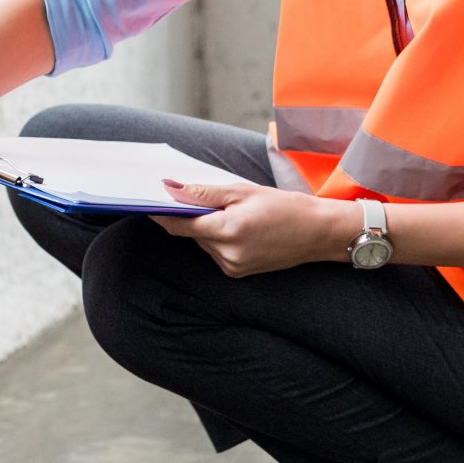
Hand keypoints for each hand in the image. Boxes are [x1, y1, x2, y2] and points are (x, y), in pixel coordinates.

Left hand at [149, 178, 347, 276]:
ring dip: (208, 227)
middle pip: (192, 233)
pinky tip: (240, 227)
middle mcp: (227, 254)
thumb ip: (204, 192)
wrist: (317, 232)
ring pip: (204, 242)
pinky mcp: (238, 272)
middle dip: (192, 215)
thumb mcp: (243, 191)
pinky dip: (219, 238)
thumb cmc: (283, 207)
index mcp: (228, 231)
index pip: (180, 225)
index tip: (146, 202)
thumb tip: (171, 189)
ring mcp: (233, 267)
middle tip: (202, 197)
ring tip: (233, 212)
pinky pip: (217, 252)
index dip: (162, 214)